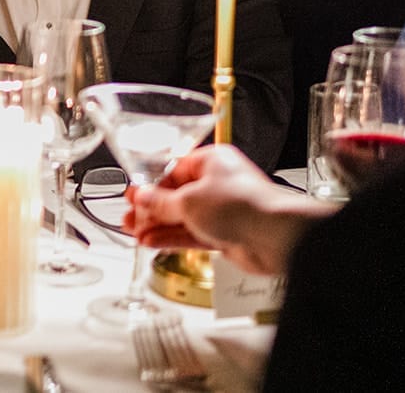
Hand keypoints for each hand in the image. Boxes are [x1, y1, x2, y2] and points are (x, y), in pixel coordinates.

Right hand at [126, 145, 322, 275]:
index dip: (150, 184)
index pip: (173, 170)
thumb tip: (141, 197)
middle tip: (130, 216)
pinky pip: (191, 234)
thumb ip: (160, 202)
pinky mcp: (224, 234)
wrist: (274, 237)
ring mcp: (221, 210)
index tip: (133, 195)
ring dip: (158, 225)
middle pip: (176, 195)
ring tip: (135, 232)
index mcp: (212, 162)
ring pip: (181, 216)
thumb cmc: (244, 205)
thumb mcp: (189, 201)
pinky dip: (171, 238)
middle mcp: (217, 184)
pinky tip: (152, 242)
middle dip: (151, 208)